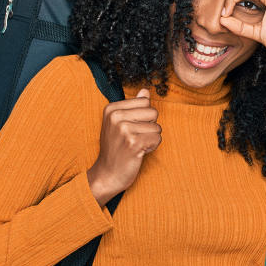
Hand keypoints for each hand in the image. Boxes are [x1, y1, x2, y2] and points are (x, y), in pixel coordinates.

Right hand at [88, 88, 161, 205]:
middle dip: (149, 127)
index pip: (145, 101)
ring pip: (157, 127)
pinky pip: (158, 138)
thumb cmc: (115, 149)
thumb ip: (133, 106)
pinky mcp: (133, 143)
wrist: (107, 174)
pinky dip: (152, 147)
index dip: (143, 117)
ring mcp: (124, 129)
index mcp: (111, 109)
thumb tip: (145, 91)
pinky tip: (139, 152)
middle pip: (153, 112)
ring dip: (150, 139)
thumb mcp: (119, 124)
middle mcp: (116, 117)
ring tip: (135, 146)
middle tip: (134, 138)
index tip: (131, 129)